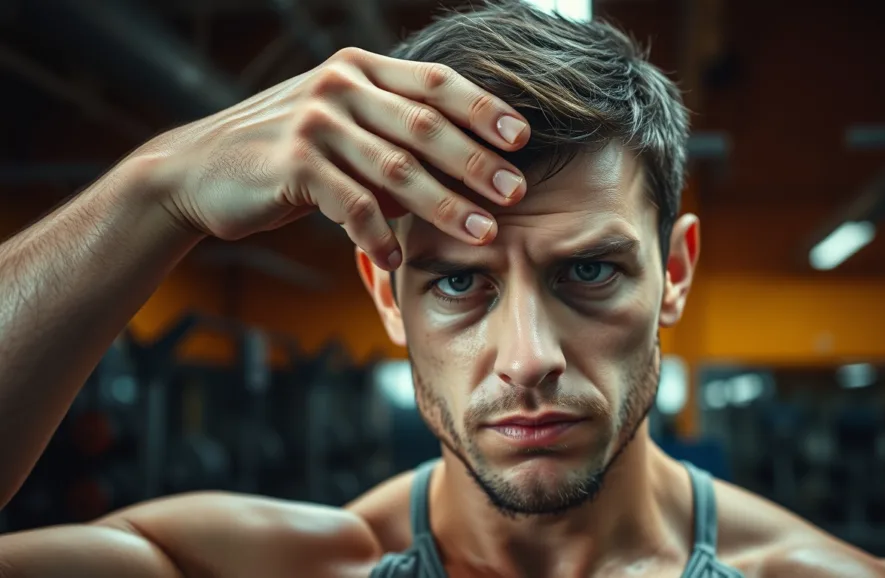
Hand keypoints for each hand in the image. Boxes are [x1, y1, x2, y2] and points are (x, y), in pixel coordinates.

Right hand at [141, 47, 529, 269]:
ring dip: (444, 206)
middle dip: (477, 161)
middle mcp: (340, 86)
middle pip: (425, 125)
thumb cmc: (287, 155)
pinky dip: (377, 235)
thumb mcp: (342, 131)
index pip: (435, 83)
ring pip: (396, 169)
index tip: (522, 138)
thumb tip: (464, 173)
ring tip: (481, 233)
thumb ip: (394, 140)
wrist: (200, 171)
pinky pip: (351, 204)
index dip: (483, 108)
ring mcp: (315, 122)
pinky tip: (394, 260)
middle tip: (515, 192)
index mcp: (359, 70)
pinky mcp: (292, 162)